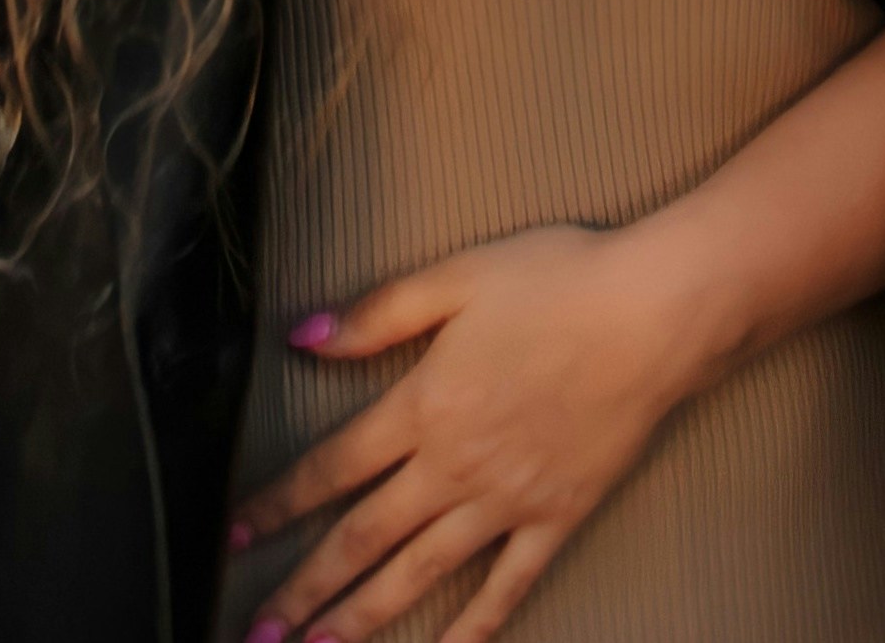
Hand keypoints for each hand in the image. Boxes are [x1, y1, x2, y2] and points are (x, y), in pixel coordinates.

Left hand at [230, 221, 697, 642]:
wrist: (652, 314)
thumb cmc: (558, 281)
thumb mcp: (457, 278)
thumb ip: (378, 314)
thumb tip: (301, 336)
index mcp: (423, 405)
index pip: (332, 468)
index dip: (278, 503)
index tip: (232, 537)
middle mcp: (454, 466)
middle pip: (363, 538)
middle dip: (304, 589)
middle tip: (256, 632)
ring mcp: (506, 501)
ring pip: (420, 573)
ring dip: (364, 618)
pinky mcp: (556, 518)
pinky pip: (507, 586)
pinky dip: (474, 628)